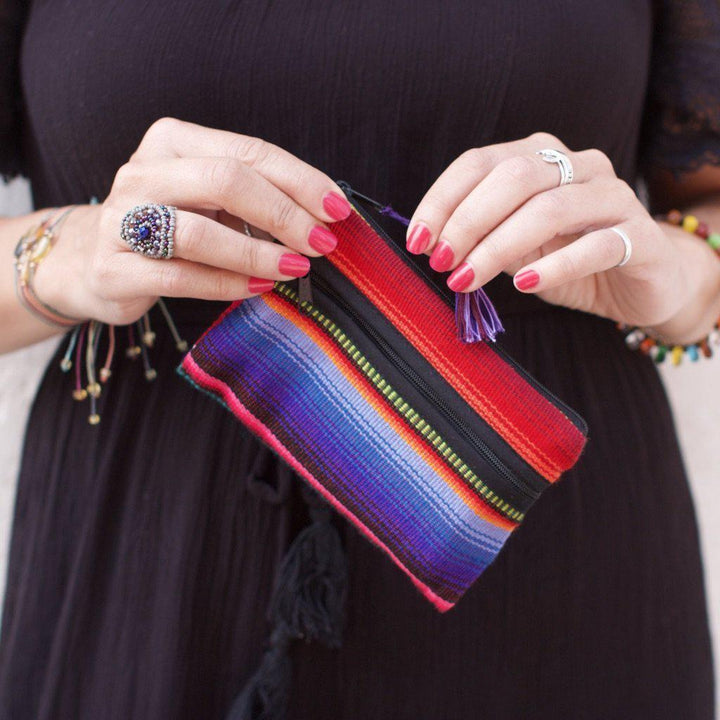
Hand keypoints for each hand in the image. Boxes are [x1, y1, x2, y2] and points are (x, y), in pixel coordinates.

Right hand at [35, 117, 349, 324]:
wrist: (93, 261)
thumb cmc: (170, 225)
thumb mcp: (210, 199)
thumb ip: (257, 197)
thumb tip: (325, 216)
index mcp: (172, 142)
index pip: (248, 152)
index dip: (300, 181)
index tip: (338, 211)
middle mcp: (142, 172)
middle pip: (224, 180)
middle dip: (283, 214)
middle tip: (321, 244)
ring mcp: (121, 220)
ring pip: (198, 231)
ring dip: (257, 252)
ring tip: (295, 269)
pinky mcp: (114, 268)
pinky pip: (180, 276)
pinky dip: (228, 284)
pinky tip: (260, 288)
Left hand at [406, 131, 695, 328]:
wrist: (641, 282)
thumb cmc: (568, 258)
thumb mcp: (515, 246)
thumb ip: (483, 236)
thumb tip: (432, 245)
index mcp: (539, 158)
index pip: (479, 163)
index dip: (441, 200)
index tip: (417, 242)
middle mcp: (578, 166)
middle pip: (513, 178)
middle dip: (467, 221)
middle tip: (442, 263)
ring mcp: (612, 197)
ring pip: (550, 208)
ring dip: (499, 246)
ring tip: (469, 279)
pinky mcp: (640, 237)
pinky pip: (596, 246)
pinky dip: (555, 265)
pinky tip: (524, 284)